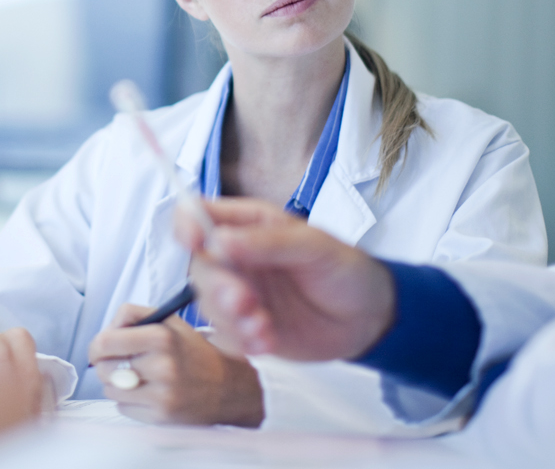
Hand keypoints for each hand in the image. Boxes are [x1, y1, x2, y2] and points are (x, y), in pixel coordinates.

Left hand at [87, 303, 263, 425]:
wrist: (228, 387)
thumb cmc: (191, 351)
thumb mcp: (169, 321)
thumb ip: (133, 315)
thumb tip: (105, 332)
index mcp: (162, 337)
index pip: (105, 342)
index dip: (96, 346)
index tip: (101, 349)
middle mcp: (162, 366)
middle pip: (104, 369)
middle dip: (108, 366)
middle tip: (121, 364)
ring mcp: (161, 395)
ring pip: (111, 390)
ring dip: (117, 385)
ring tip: (137, 379)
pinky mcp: (161, 417)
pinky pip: (123, 408)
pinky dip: (129, 402)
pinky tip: (148, 394)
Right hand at [176, 197, 395, 362]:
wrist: (368, 320)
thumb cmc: (345, 270)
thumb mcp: (314, 246)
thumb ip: (268, 242)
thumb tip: (218, 239)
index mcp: (248, 225)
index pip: (199, 214)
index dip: (186, 223)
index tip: (193, 242)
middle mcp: (236, 257)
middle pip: (200, 265)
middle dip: (218, 287)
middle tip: (245, 302)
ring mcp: (238, 293)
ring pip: (208, 304)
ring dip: (231, 319)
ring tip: (264, 327)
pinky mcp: (244, 328)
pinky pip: (225, 335)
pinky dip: (243, 341)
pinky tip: (268, 341)